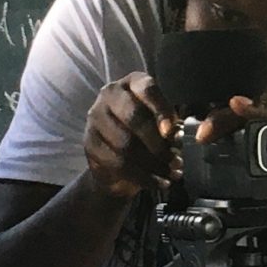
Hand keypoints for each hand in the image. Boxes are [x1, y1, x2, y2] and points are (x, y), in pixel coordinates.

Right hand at [83, 72, 182, 198]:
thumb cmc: (147, 132)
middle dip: (158, 143)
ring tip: (172, 174)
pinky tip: (158, 183)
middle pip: (134, 117)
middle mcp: (110, 94)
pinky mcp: (90, 143)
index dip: (161, 109)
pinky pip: (117, 163)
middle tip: (177, 160)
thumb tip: (176, 136)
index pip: (147, 89)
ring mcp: (96, 118)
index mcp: (133, 83)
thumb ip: (171, 124)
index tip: (171, 131)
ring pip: (125, 144)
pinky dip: (142, 177)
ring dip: (153, 164)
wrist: (118, 158)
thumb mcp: (163, 122)